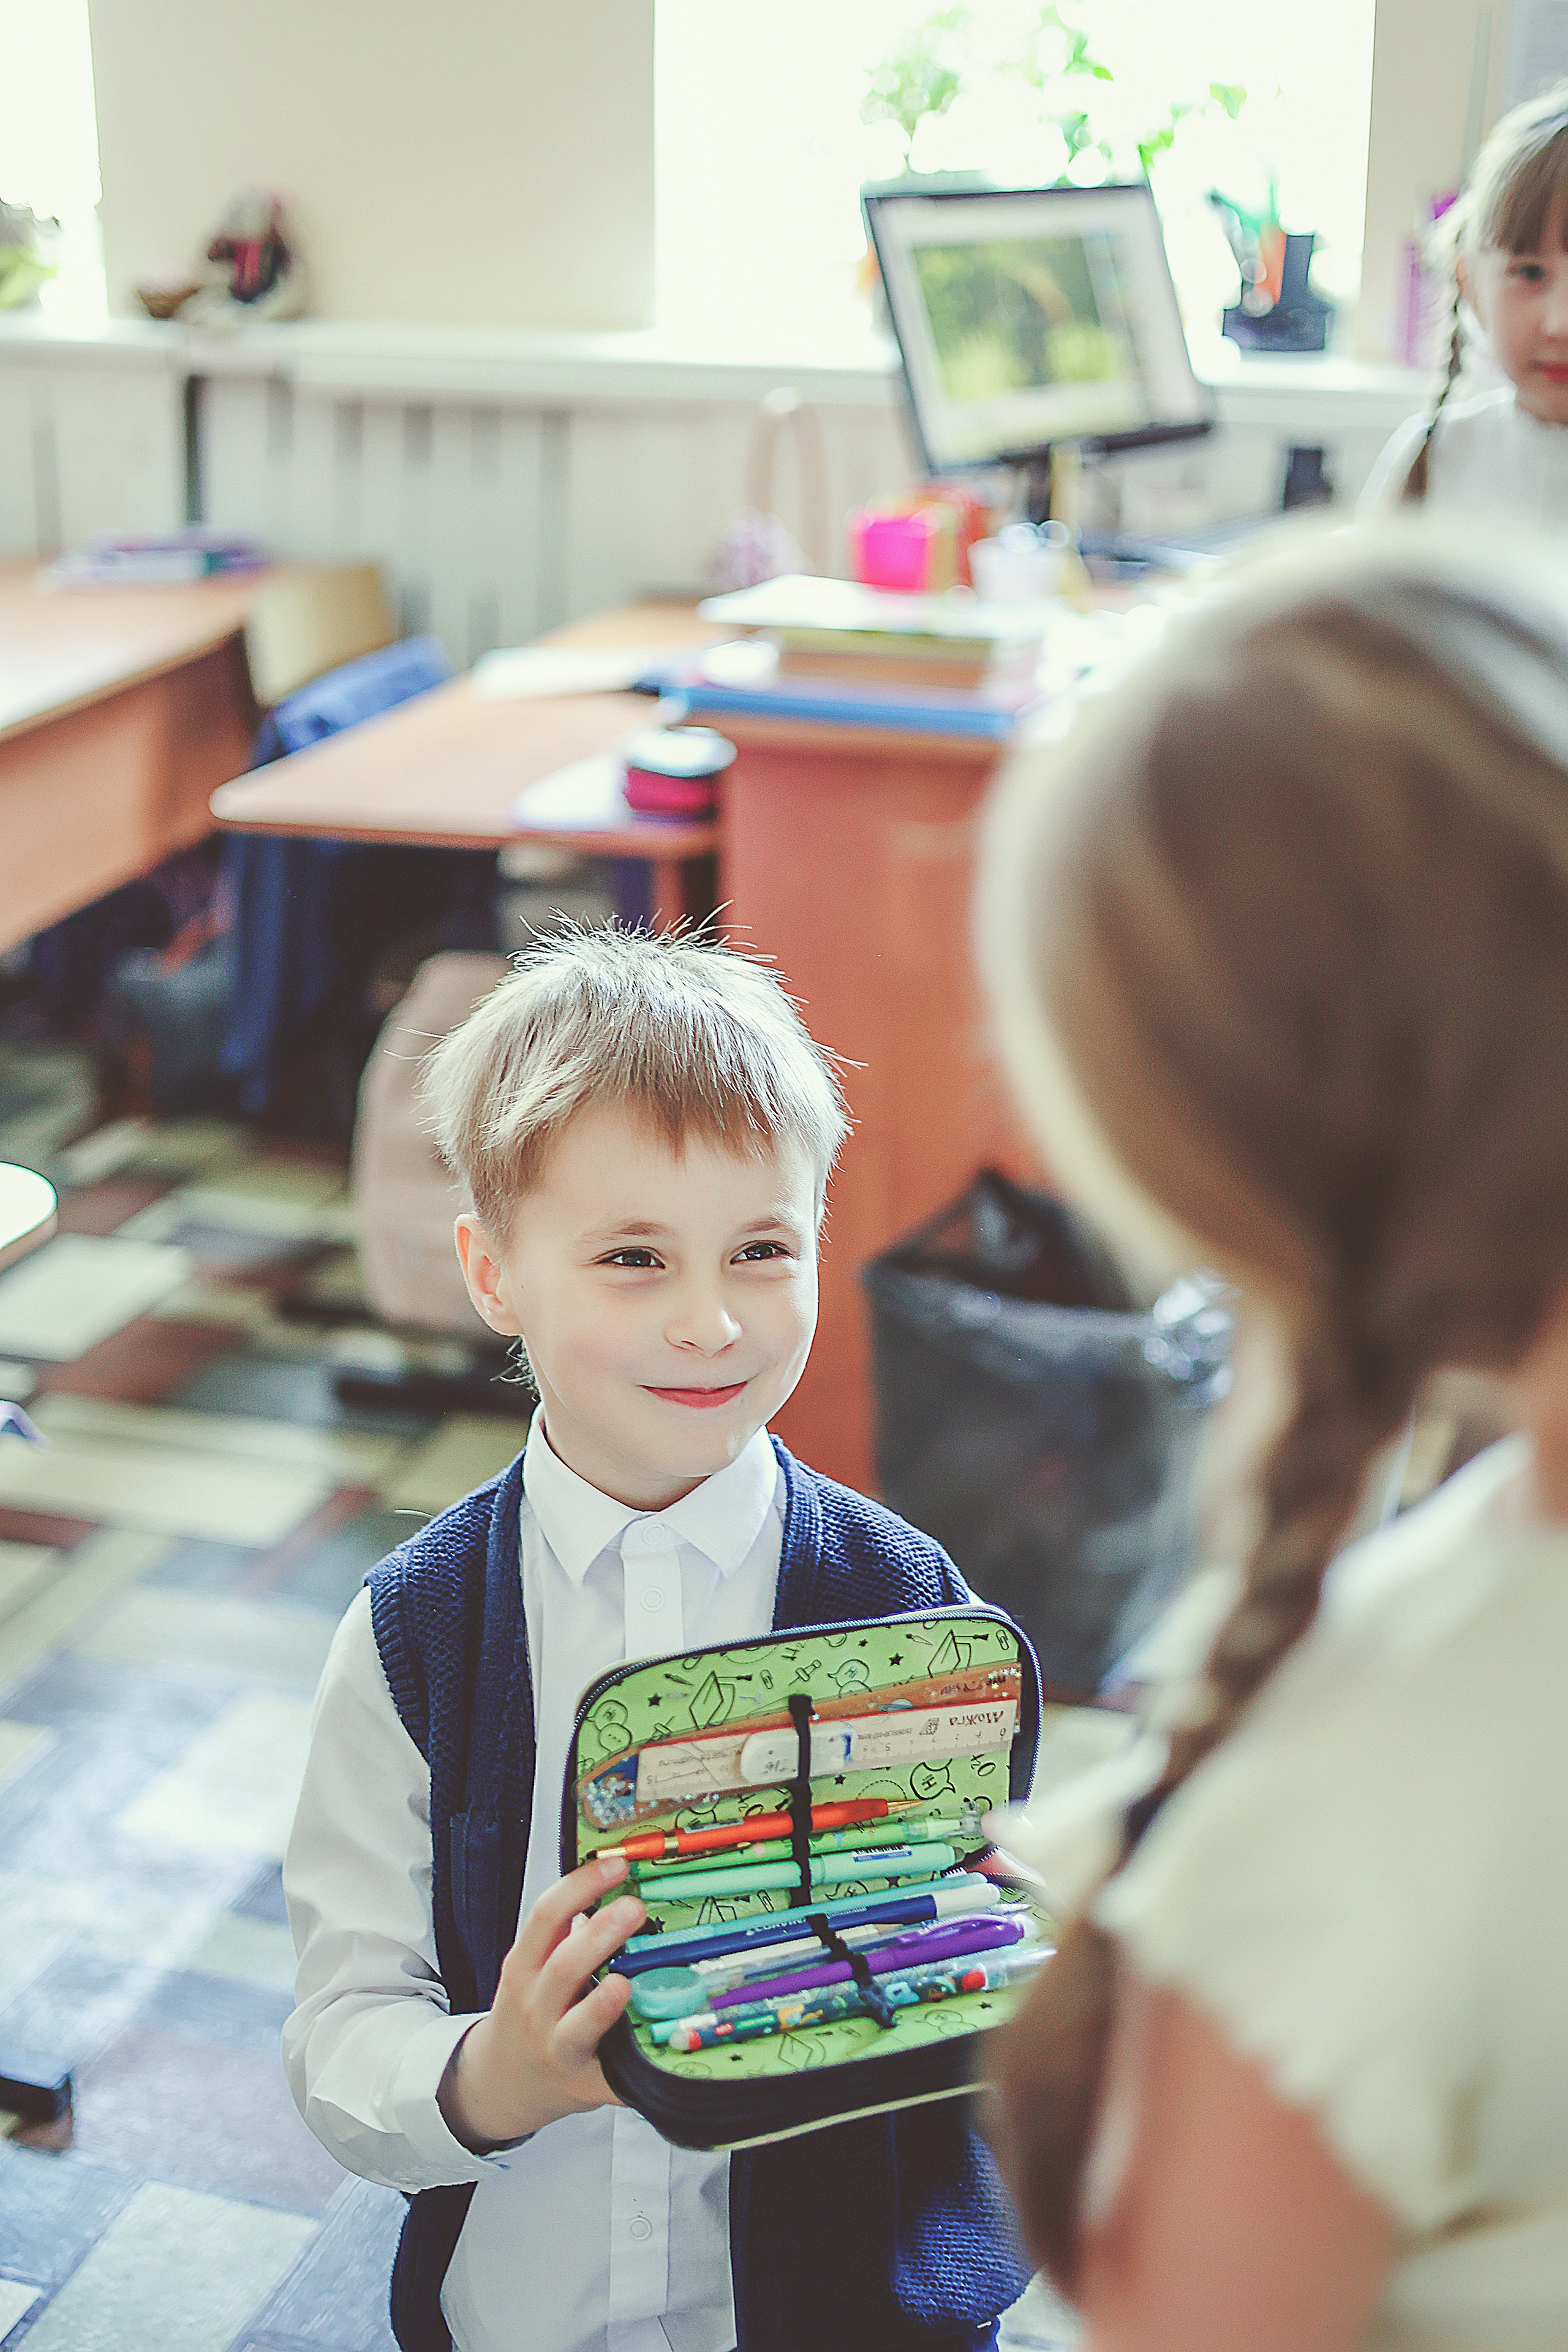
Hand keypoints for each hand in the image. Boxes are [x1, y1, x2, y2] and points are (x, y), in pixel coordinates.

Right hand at [438, 1852, 644, 2150]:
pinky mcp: (586, 2085)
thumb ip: (564, 1931)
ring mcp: (559, 2049)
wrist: (502, 2081)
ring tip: (625, 1982)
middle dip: (599, 1936)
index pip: (547, 1916)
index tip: (616, 1864)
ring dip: (603, 2005)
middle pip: (564, 1967)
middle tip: (634, 1908)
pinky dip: (633, 2064)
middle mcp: (537, 2007)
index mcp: (524, 1967)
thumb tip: (616, 1881)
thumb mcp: (530, 1966)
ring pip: (579, 2027)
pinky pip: (612, 2075)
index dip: (581, 1886)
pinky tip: (655, 2046)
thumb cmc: (529, 2012)